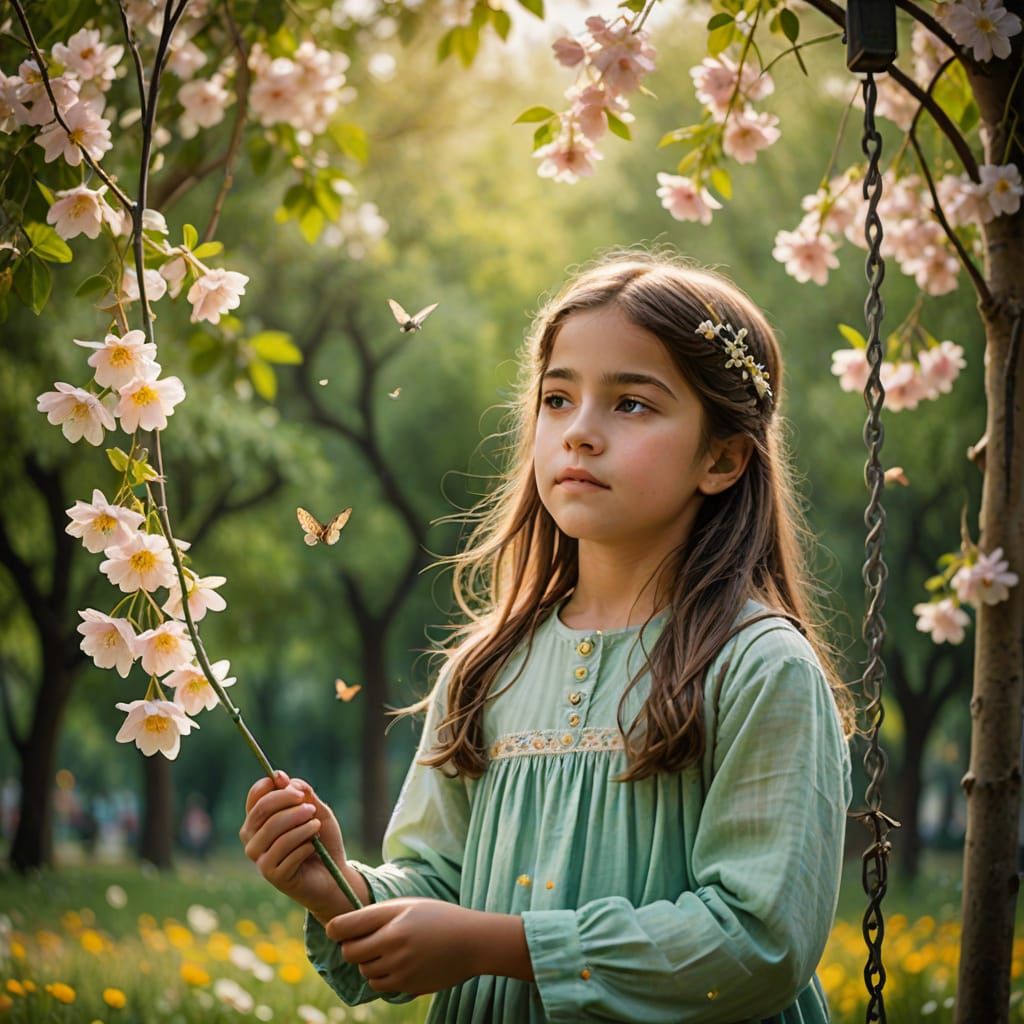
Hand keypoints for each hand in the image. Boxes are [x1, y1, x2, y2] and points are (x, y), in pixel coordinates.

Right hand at [239, 771, 355, 921]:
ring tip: (316, 826)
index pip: (256, 797)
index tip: (293, 787)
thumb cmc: (321, 838)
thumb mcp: (316, 809)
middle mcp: (252, 839)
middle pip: (261, 811)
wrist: (334, 873)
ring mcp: (260, 859)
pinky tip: (313, 848)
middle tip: (311, 807)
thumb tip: (279, 776)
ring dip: (301, 826)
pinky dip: (305, 846)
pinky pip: (287, 854)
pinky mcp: (272, 875)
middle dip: (288, 802)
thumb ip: (301, 792)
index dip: (272, 786)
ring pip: (274, 832)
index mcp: (259, 820)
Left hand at [326, 898, 482, 994]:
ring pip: (364, 972)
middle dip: (352, 947)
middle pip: (350, 953)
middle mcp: (393, 946)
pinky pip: (380, 986)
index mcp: (392, 920)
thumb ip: (377, 915)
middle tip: (365, 940)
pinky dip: (382, 977)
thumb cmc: (438, 917)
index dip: (335, 928)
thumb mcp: (408, 905)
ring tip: (388, 950)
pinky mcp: (407, 987)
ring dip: (368, 963)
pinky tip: (397, 964)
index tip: (337, 929)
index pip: (344, 928)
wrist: (472, 942)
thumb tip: (344, 928)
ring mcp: (400, 969)